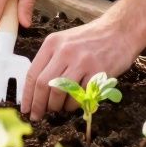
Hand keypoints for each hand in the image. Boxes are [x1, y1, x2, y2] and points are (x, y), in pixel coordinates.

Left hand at [22, 17, 145, 120]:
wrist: (120, 30)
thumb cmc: (91, 39)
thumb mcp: (65, 41)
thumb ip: (51, 61)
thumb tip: (36, 90)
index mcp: (53, 43)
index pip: (33, 73)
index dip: (27, 95)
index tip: (25, 108)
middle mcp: (65, 51)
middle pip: (44, 85)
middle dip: (39, 105)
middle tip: (38, 115)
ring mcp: (82, 62)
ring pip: (60, 93)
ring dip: (57, 106)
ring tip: (60, 108)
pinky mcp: (97, 72)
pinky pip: (80, 97)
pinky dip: (75, 105)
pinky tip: (75, 103)